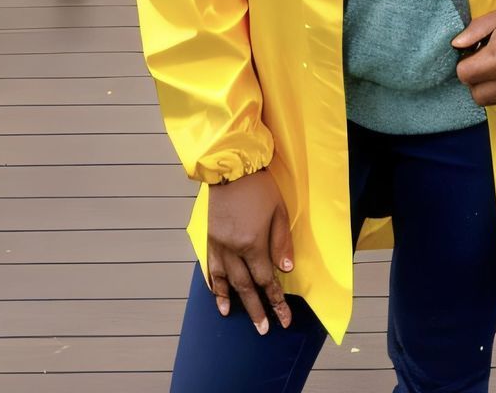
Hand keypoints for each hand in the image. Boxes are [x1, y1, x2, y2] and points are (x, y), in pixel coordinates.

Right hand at [207, 168, 294, 332]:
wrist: (232, 167)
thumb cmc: (260, 187)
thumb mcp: (279, 211)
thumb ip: (281, 242)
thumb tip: (285, 270)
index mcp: (253, 243)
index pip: (266, 280)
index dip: (276, 301)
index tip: (284, 318)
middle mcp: (234, 249)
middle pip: (245, 286)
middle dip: (256, 309)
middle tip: (264, 329)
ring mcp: (219, 244)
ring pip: (225, 279)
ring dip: (231, 300)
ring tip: (234, 316)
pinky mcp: (210, 237)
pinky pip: (210, 266)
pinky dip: (214, 283)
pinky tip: (217, 294)